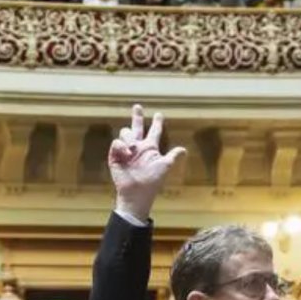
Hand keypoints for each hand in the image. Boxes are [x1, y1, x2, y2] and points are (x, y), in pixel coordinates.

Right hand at [108, 104, 185, 221]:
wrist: (137, 193)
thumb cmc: (152, 181)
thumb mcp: (165, 166)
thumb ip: (173, 157)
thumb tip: (184, 150)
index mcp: (150, 148)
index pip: (154, 132)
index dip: (157, 123)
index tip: (159, 114)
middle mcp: (138, 147)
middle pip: (137, 127)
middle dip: (137, 117)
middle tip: (138, 106)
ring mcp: (126, 152)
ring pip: (125, 133)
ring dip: (129, 136)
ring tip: (132, 147)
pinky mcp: (115, 157)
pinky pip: (116, 144)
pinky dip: (121, 146)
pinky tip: (127, 153)